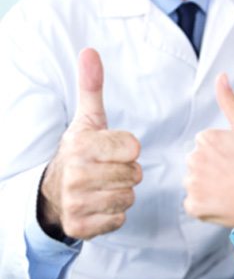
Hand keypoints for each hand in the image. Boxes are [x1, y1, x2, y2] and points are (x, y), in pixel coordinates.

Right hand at [38, 48, 141, 240]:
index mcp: (81, 146)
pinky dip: (114, 213)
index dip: (128, 148)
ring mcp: (76, 203)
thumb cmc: (82, 150)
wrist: (54, 191)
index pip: (133, 147)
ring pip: (129, 197)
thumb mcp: (88, 118)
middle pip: (134, 174)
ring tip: (104, 185)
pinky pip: (120, 219)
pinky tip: (99, 204)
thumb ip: (92, 86)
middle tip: (108, 169)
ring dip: (122, 192)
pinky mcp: (80, 228)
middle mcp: (76, 175)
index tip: (112, 149)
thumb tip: (90, 50)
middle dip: (127, 172)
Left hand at [184, 74, 233, 242]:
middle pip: (198, 163)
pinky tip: (224, 204)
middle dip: (213, 170)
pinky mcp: (193, 205)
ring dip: (209, 188)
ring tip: (232, 191)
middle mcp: (194, 158)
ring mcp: (192, 183)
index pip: (206, 146)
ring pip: (196, 183)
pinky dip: (207, 206)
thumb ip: (230, 102)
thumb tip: (221, 76)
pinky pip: (195, 204)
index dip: (223, 155)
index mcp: (206, 138)